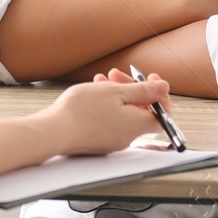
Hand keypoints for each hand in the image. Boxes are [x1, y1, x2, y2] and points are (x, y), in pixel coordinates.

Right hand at [37, 70, 168, 155]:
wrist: (54, 131)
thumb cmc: (82, 111)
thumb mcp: (116, 92)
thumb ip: (144, 91)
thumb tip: (164, 88)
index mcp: (137, 125)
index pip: (162, 114)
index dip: (159, 95)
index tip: (151, 79)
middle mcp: (128, 136)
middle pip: (141, 111)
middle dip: (132, 89)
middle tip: (118, 75)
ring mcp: (112, 141)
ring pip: (123, 114)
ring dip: (116, 95)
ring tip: (100, 81)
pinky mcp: (97, 141)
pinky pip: (109, 121)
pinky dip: (106, 106)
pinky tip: (92, 94)